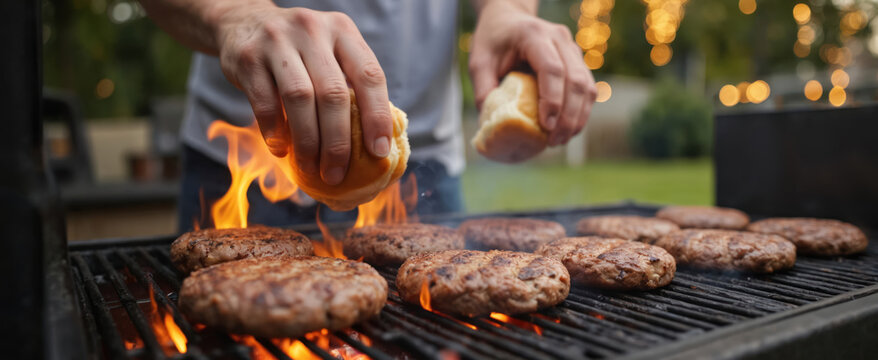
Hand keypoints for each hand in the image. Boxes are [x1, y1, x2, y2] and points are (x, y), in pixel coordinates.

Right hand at [215, 5, 391, 184]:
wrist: (245, 22)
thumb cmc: (300, 51)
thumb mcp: (330, 52)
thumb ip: (350, 85)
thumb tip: (375, 145)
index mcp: (342, 31)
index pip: (369, 75)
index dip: (377, 117)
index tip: (379, 152)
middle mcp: (312, 30)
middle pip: (333, 93)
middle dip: (338, 141)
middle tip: (337, 173)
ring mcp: (277, 41)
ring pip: (300, 98)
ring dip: (307, 141)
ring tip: (311, 167)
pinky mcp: (248, 57)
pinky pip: (265, 102)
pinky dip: (275, 131)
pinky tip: (281, 150)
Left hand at [469, 1, 595, 145]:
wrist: (508, 18)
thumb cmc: (492, 41)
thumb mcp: (479, 62)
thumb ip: (484, 91)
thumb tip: (492, 126)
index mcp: (534, 35)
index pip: (551, 69)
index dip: (552, 100)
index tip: (546, 126)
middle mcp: (559, 39)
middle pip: (575, 80)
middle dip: (569, 116)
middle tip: (554, 142)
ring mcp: (572, 48)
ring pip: (587, 86)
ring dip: (578, 117)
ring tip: (561, 141)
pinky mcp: (577, 60)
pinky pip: (587, 88)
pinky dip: (581, 111)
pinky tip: (568, 130)